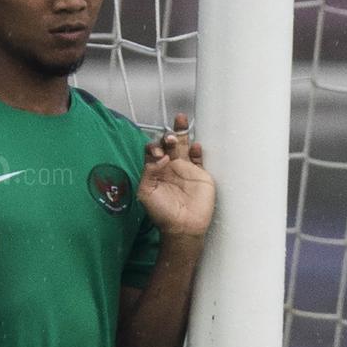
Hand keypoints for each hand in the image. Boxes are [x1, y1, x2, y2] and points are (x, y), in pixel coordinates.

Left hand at [138, 113, 215, 238]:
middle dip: (167, 136)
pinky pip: (199, 158)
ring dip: (181, 132)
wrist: (183, 227)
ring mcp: (186, 169)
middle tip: (169, 138)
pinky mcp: (200, 175)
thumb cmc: (161, 212)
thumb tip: (159, 156)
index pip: (152, 150)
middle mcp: (170, 166)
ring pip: (183, 145)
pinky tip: (194, 145)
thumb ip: (149, 172)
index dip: (153, 147)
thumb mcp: (146, 192)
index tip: (157, 154)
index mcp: (155, 170)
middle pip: (168, 144)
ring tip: (180, 120)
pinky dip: (197, 150)